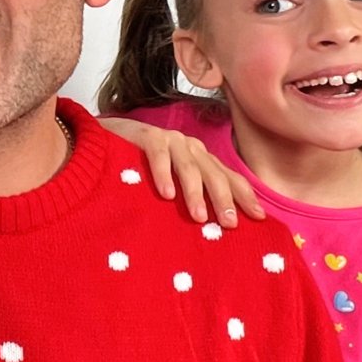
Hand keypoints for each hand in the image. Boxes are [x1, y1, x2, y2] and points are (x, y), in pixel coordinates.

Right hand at [99, 116, 263, 226]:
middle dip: (224, 199)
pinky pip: (158, 155)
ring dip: (195, 193)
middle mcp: (189, 146)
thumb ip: (188, 194)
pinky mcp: (146, 136)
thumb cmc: (138, 166)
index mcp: (200, 157)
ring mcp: (169, 140)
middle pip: (214, 173)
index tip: (259, 217)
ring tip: (199, 216)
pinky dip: (163, 174)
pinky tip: (166, 194)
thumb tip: (211, 225)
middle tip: (230, 224)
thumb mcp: (170, 181)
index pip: (228, 176)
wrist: (101, 140)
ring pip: (189, 167)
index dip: (244, 195)